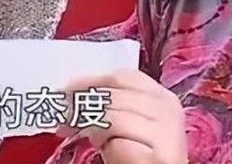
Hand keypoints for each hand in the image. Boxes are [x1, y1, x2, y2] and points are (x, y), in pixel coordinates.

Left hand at [58, 70, 186, 163]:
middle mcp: (168, 108)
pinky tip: (107, 149)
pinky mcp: (162, 154)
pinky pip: (121, 143)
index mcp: (161, 95)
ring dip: (94, 128)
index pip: (123, 77)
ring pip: (113, 117)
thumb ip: (113, 105)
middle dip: (83, 104)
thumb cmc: (141, 152)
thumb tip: (75, 96)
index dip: (91, 81)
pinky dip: (108, 146)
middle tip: (63, 115)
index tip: (67, 90)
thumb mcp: (129, 121)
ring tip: (91, 138)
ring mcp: (167, 130)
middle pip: (115, 95)